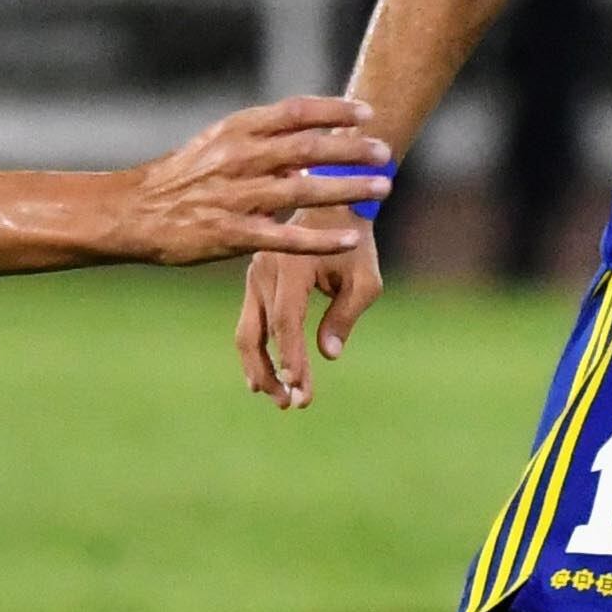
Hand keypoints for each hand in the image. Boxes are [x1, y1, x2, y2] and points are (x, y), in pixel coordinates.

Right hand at [114, 97, 391, 265]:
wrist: (133, 212)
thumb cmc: (182, 178)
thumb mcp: (218, 145)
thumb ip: (262, 142)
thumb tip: (309, 144)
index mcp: (236, 131)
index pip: (295, 112)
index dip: (334, 110)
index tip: (366, 113)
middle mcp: (238, 158)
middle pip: (307, 147)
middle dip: (351, 148)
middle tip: (385, 151)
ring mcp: (235, 196)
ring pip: (302, 188)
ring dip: (346, 187)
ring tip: (381, 186)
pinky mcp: (231, 234)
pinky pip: (284, 236)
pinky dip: (319, 238)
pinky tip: (348, 240)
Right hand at [238, 236, 384, 408]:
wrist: (332, 208)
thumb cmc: (355, 245)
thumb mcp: (364, 280)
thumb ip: (345, 316)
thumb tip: (328, 354)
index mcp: (292, 266)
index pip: (287, 320)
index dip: (291, 356)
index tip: (299, 387)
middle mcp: (264, 271)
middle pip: (260, 333)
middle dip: (274, 372)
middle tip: (291, 404)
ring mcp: (254, 278)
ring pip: (247, 333)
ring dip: (259, 369)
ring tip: (278, 397)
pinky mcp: (254, 284)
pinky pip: (250, 325)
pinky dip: (257, 353)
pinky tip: (263, 378)